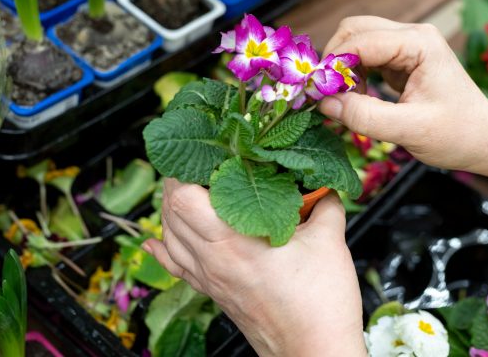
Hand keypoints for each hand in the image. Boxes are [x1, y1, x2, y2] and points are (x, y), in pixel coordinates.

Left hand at [143, 179, 366, 356]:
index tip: (206, 150)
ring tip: (189, 187)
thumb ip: (327, 204)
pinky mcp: (214, 293)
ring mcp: (209, 278)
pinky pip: (175, 266)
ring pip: (168, 235)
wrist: (313, 352)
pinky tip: (156, 239)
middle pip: (170, 211)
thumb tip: (326, 184)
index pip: (183, 196)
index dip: (187, 169)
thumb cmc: (318, 306)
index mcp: (233, 242)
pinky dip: (163, 246)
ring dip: (172, 208)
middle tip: (201, 162)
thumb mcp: (330, 242)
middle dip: (178, 180)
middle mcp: (212, 260)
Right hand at [320, 16, 487, 173]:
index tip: (314, 94)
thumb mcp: (410, 130)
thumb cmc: (458, 134)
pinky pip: (365, 57)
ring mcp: (407, 45)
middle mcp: (413, 35)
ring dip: (342, 69)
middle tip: (325, 96)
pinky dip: (352, 76)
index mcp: (419, 43)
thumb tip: (324, 104)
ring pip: (356, 41)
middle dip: (333, 61)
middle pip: (353, 31)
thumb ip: (366, 116)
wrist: (485, 140)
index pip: (360, 41)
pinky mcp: (402, 60)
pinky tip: (356, 99)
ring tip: (344, 102)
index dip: (332, 65)